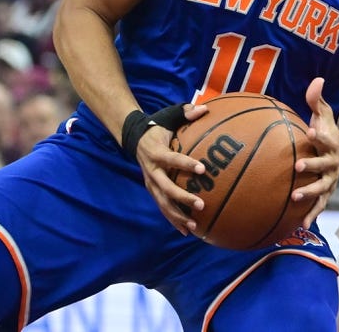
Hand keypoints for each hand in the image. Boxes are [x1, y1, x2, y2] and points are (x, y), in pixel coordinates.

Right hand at [136, 102, 208, 234]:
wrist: (134, 138)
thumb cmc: (158, 126)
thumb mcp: (169, 116)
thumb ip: (186, 112)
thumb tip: (204, 109)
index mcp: (156, 152)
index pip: (172, 159)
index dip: (186, 164)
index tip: (203, 168)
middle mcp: (151, 170)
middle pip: (166, 188)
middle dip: (182, 198)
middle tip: (201, 204)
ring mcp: (150, 182)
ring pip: (162, 203)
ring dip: (177, 215)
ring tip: (193, 226)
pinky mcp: (152, 190)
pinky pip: (162, 207)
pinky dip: (173, 219)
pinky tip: (186, 230)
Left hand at [292, 77, 338, 229]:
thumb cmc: (327, 130)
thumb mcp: (324, 114)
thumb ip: (316, 99)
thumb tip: (317, 79)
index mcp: (330, 142)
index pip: (325, 137)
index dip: (319, 135)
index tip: (310, 131)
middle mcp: (332, 162)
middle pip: (323, 165)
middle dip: (312, 166)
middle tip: (297, 167)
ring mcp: (331, 179)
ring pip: (322, 188)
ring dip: (310, 194)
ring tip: (295, 197)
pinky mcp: (327, 192)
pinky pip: (320, 205)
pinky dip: (312, 214)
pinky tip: (301, 225)